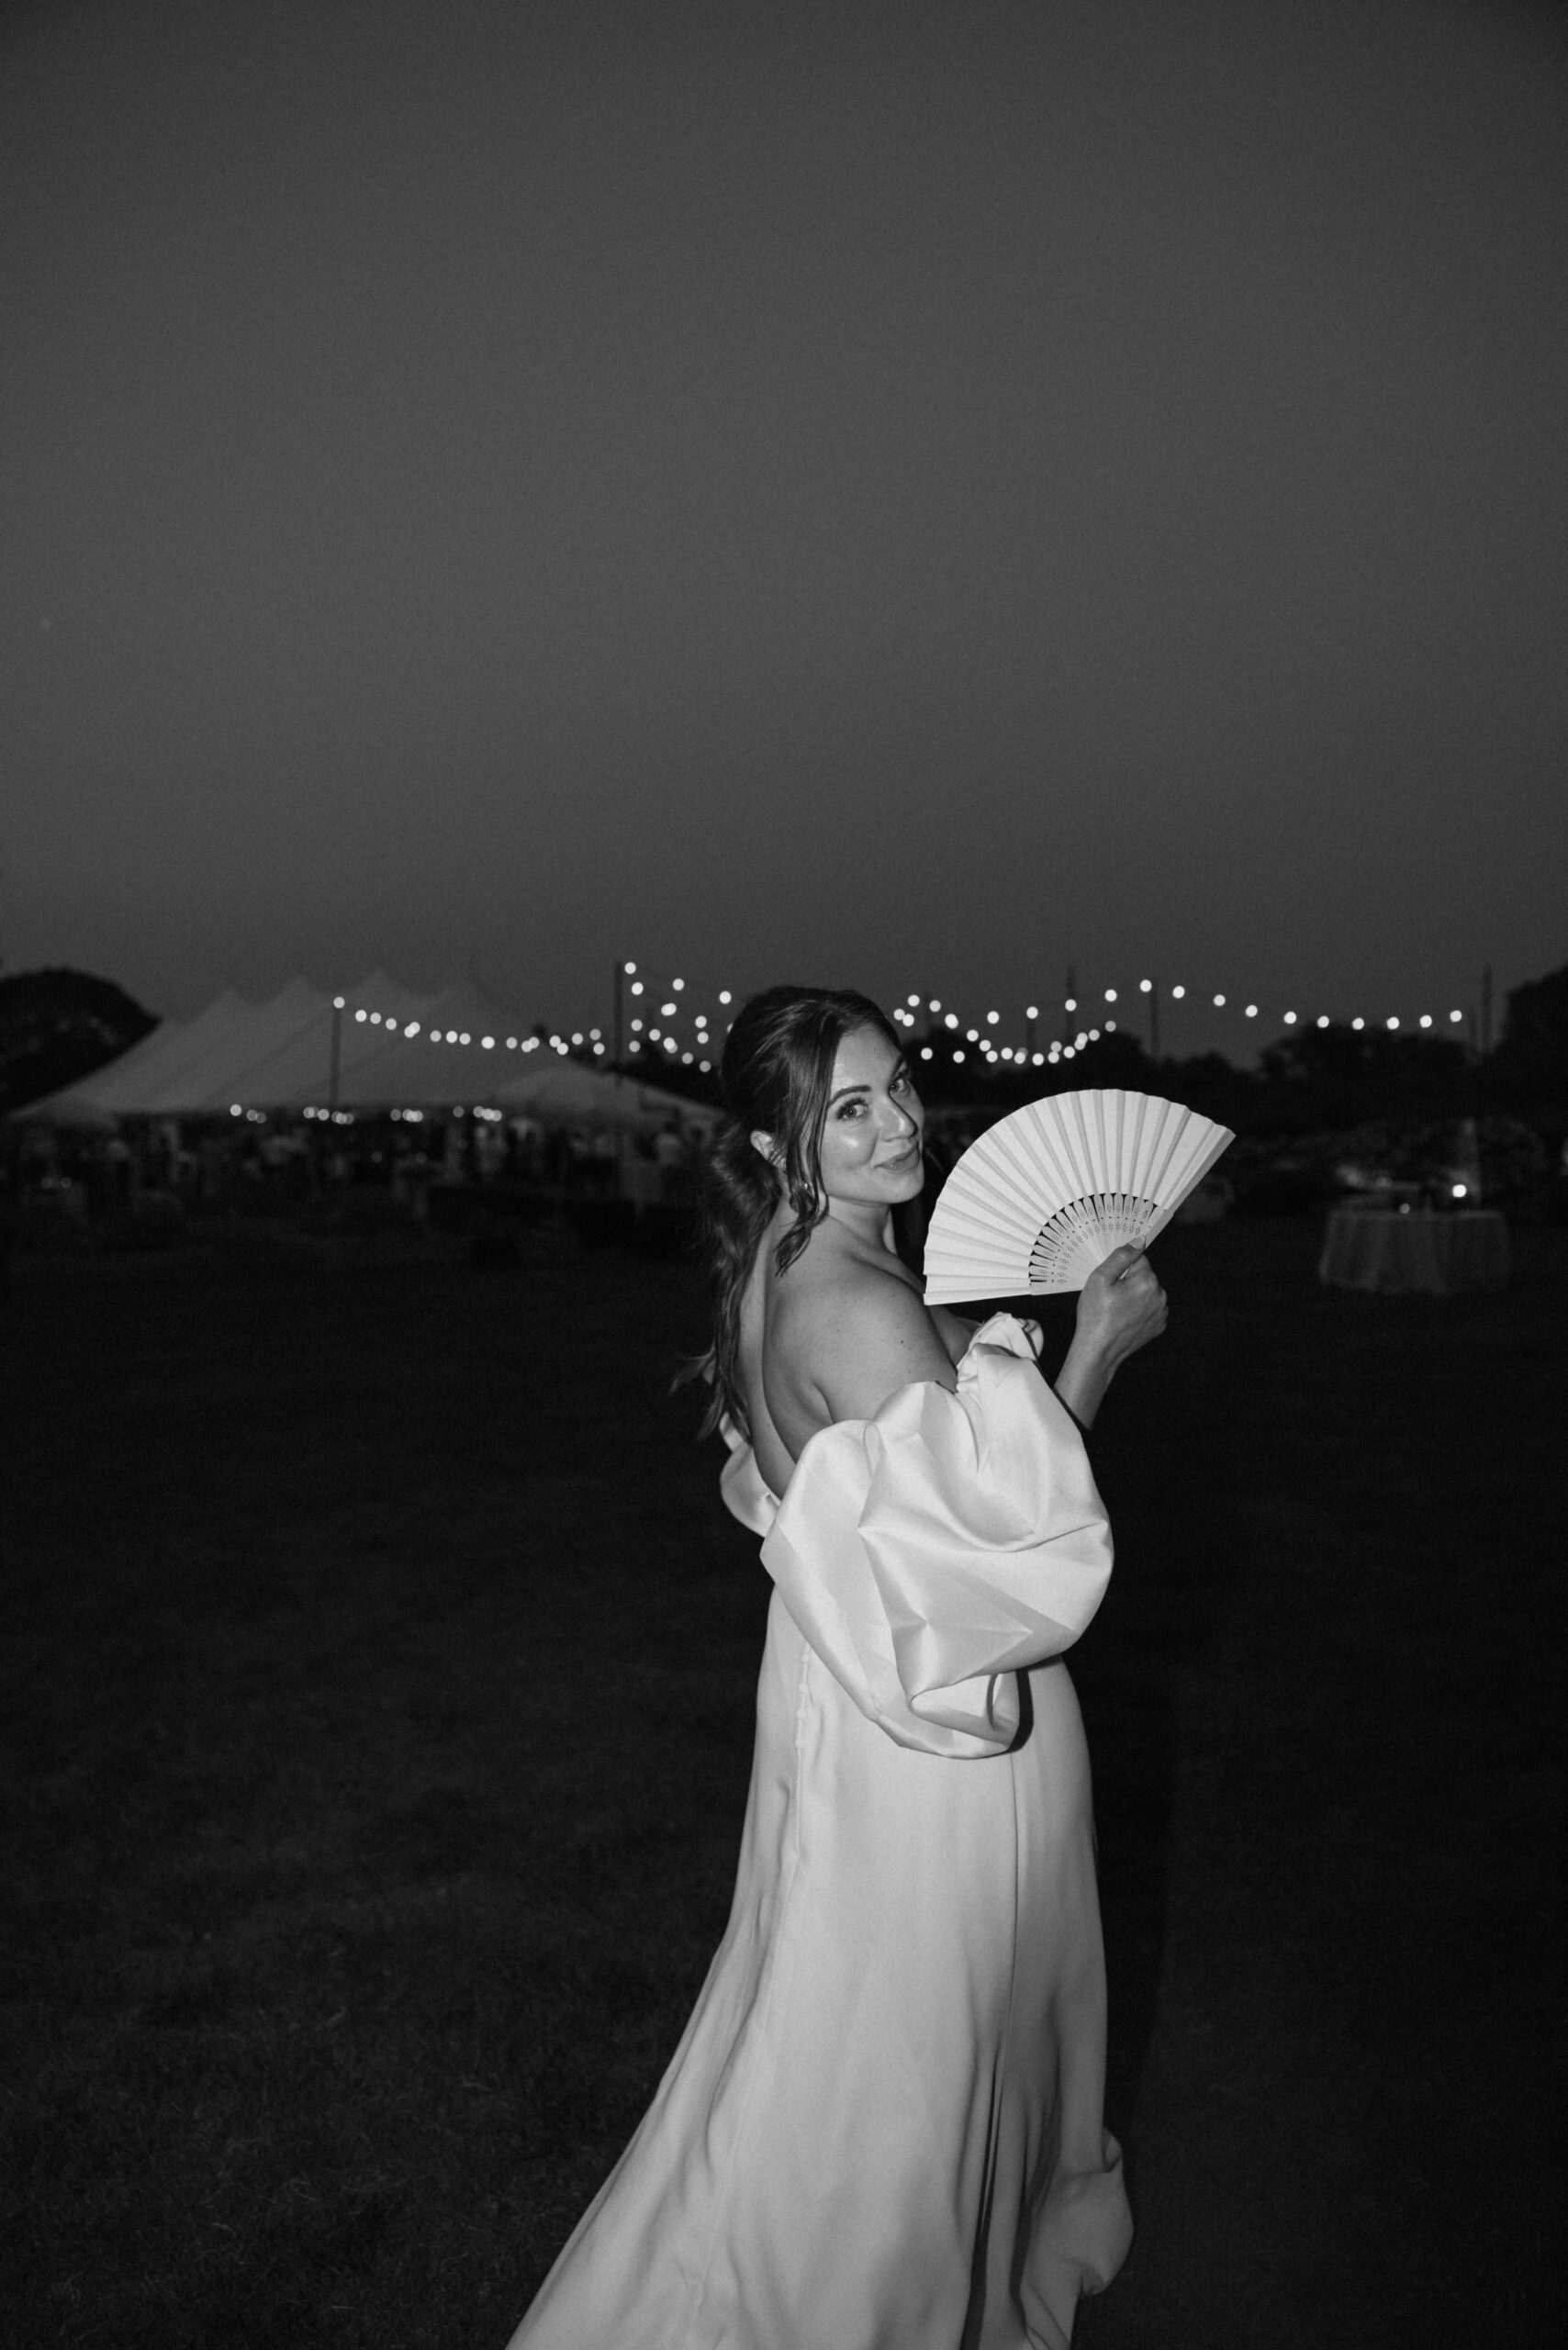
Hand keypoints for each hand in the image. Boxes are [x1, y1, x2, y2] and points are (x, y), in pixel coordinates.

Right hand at [1073, 1243, 1167, 1370]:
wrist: (1098, 1351)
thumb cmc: (1095, 1315)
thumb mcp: (1099, 1279)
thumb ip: (1120, 1256)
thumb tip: (1138, 1240)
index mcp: (1147, 1281)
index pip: (1138, 1259)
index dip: (1120, 1268)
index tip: (1109, 1281)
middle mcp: (1160, 1296)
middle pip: (1144, 1276)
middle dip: (1128, 1282)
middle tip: (1109, 1297)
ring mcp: (1161, 1313)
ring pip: (1147, 1292)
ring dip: (1134, 1296)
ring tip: (1115, 1310)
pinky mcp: (1158, 1326)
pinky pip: (1149, 1309)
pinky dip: (1139, 1310)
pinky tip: (1123, 1319)